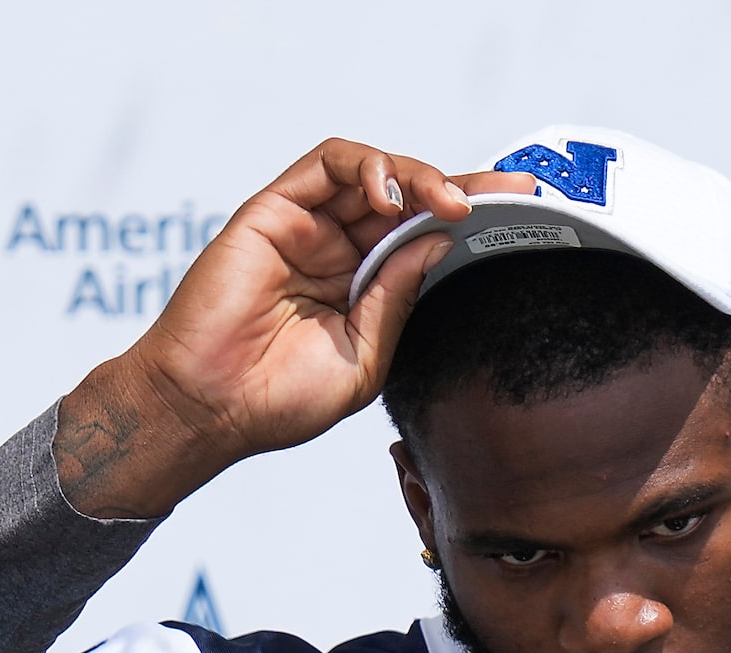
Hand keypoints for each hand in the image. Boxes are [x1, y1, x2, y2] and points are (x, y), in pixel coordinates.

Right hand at [54, 141, 521, 518]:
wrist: (211, 408)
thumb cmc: (276, 399)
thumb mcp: (364, 358)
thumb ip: (397, 297)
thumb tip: (436, 241)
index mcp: (362, 286)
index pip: (423, 237)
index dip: (470, 217)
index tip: (519, 206)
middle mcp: (337, 250)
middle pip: (407, 197)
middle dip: (460, 186)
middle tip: (503, 190)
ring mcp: (306, 227)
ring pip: (373, 173)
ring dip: (418, 176)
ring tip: (447, 199)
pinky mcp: (274, 210)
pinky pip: (326, 165)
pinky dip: (366, 167)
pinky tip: (390, 195)